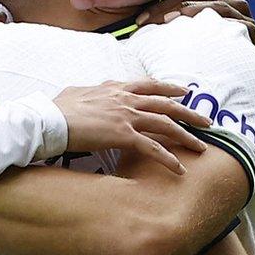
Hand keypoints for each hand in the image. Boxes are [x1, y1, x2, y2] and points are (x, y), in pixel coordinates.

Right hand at [54, 78, 208, 172]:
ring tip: (201, 147)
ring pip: (165, 124)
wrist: (49, 119)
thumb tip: (83, 97)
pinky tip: (180, 169)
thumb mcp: (74, 94)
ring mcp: (126, 116)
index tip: (183, 90)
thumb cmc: (56, 109)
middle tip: (206, 121)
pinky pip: (153, 148)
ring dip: (186, 136)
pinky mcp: (123, 135)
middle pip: (165, 103)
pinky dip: (168, 159)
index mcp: (114, 87)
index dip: (168, 87)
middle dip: (189, 112)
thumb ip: (87, 94)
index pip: (148, 85)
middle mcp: (125, 98)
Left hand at [136, 0, 254, 55]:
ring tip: (166, 27)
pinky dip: (219, 30)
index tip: (138, 22)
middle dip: (172, 8)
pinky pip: (240, 29)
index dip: (161, 5)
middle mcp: (238, 5)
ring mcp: (249, 22)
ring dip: (192, 15)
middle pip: (202, 0)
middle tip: (147, 24)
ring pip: (220, 10)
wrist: (242, 87)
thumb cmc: (211, 56)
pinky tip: (198, 39)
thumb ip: (184, 5)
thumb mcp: (193, 30)